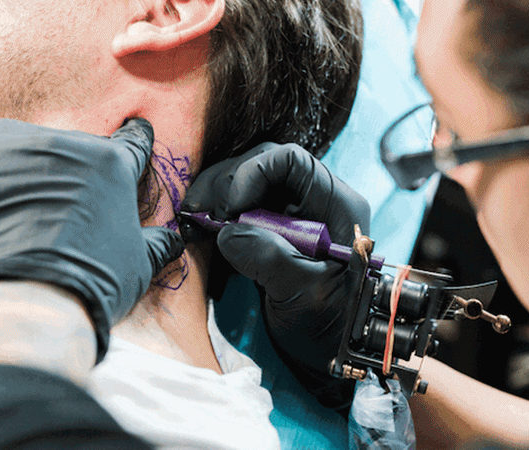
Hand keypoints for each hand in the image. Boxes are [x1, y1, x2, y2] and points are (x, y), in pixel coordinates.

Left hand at [0, 118, 184, 362]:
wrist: (26, 302)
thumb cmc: (91, 282)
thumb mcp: (139, 263)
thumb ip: (159, 242)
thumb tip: (174, 240)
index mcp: (112, 163)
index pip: (131, 142)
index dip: (137, 139)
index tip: (136, 130)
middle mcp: (64, 145)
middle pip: (78, 147)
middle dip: (80, 170)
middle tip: (75, 203)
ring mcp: (14, 148)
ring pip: (30, 146)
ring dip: (34, 168)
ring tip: (32, 205)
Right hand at [182, 142, 370, 408]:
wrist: (328, 355)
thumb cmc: (330, 326)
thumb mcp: (304, 292)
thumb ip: (269, 257)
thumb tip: (226, 233)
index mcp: (335, 206)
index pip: (291, 162)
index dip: (253, 172)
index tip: (227, 205)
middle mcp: (313, 202)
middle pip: (263, 167)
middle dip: (226, 182)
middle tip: (196, 209)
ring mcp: (290, 217)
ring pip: (247, 186)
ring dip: (216, 197)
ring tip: (193, 217)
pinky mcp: (270, 234)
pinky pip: (239, 211)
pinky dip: (217, 216)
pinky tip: (201, 228)